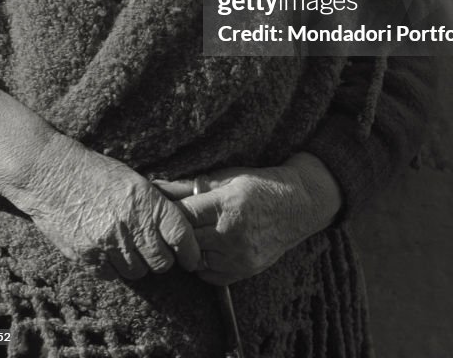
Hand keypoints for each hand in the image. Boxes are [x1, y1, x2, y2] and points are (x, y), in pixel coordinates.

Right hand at [10, 134, 200, 280]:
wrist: (52, 176)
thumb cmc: (96, 172)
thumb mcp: (134, 178)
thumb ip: (159, 198)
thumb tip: (186, 207)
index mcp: (146, 202)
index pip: (180, 236)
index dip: (190, 251)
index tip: (192, 257)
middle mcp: (130, 224)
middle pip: (161, 261)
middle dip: (163, 258)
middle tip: (157, 250)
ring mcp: (107, 243)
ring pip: (137, 272)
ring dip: (138, 264)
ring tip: (130, 247)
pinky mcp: (86, 257)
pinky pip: (111, 275)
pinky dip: (113, 267)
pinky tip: (108, 250)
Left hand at [155, 153, 341, 285]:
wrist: (297, 205)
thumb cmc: (259, 185)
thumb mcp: (225, 177)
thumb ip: (188, 186)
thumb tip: (156, 187)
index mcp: (226, 204)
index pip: (183, 215)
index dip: (170, 212)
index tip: (164, 209)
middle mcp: (231, 233)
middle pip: (186, 240)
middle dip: (177, 232)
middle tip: (175, 224)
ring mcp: (238, 255)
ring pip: (194, 260)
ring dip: (190, 249)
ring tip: (195, 234)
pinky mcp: (244, 270)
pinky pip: (209, 275)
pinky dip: (203, 263)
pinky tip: (209, 247)